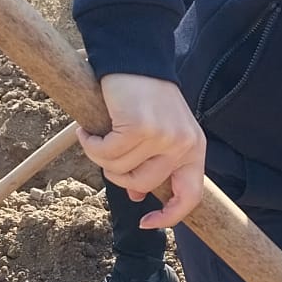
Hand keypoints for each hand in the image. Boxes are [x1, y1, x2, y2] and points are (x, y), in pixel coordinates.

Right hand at [79, 73, 206, 228]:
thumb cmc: (144, 97)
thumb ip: (152, 164)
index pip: (190, 196)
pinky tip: (87, 130)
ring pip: (120, 170)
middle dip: (117, 176)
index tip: (145, 223)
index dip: (169, 217)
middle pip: (143, 185)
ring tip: (95, 136)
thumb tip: (135, 196)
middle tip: (104, 154)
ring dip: (100, 156)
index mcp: (194, 149)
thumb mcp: (159, 133)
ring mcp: (163, 136)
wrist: (134, 58)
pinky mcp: (139, 127)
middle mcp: (183, 144)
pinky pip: (105, 153)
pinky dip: (90, 143)